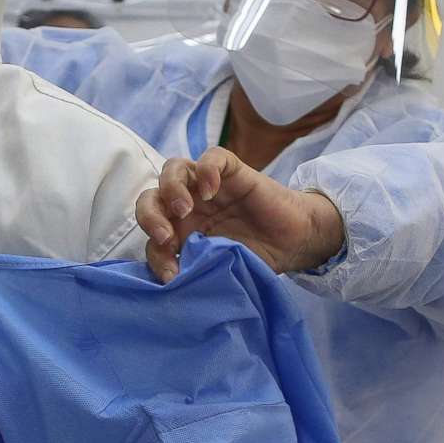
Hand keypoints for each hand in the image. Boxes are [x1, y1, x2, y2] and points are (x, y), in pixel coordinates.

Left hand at [134, 149, 344, 284]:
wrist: (294, 243)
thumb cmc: (255, 257)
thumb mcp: (220, 270)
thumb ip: (194, 272)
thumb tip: (170, 285)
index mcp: (180, 229)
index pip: (151, 234)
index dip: (154, 254)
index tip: (171, 274)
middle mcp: (189, 205)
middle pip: (151, 196)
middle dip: (149, 216)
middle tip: (165, 237)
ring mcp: (209, 186)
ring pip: (174, 169)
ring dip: (171, 188)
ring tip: (184, 209)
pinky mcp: (233, 171)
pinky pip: (212, 157)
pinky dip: (206, 168)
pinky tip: (212, 190)